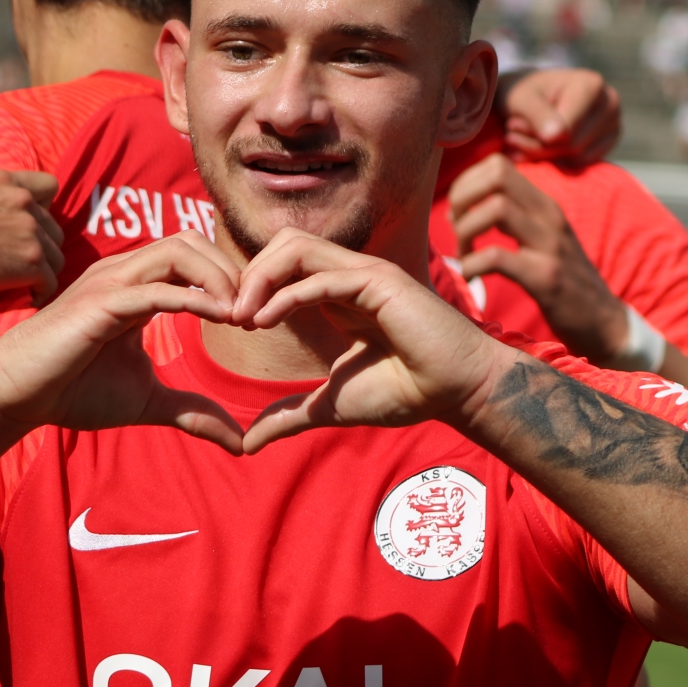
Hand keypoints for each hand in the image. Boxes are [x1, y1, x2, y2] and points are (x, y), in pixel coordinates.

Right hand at [0, 169, 65, 301]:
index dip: (44, 209)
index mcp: (6, 183)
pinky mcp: (31, 263)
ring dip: (41, 274)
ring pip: (57, 259)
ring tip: (21, 286)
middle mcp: (24, 203)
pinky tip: (23, 299)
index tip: (29, 227)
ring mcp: (31, 233)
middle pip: (55, 231)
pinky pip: (50, 283)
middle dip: (42, 249)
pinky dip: (39, 294)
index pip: (49, 186)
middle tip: (20, 266)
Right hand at [0, 232, 243, 450]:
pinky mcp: (99, 303)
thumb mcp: (147, 402)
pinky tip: (219, 317)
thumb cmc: (72, 390)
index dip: (230, 280)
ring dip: (218, 278)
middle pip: (192, 241)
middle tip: (254, 313)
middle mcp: (124, 274)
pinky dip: (192, 297)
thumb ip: (193, 411)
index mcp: (137, 287)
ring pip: (177, 251)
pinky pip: (155, 288)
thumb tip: (239, 441)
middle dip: (231, 271)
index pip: (194, 256)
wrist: (15, 396)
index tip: (254, 319)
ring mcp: (110, 283)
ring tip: (240, 315)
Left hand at [230, 230, 510, 452]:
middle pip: (283, 244)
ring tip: (243, 317)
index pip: (282, 264)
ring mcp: (366, 274)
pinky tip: (265, 321)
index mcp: (337, 293)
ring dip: (261, 277)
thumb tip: (247, 441)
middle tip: (229, 317)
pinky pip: (323, 276)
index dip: (250, 287)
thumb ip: (289, 416)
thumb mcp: (330, 405)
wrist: (458, 394)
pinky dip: (287, 294)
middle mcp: (349, 275)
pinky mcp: (381, 282)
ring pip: (298, 247)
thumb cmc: (406, 393)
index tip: (231, 324)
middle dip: (248, 275)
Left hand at [446, 153, 627, 362]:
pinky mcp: (546, 277)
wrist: (604, 323)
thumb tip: (463, 208)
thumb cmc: (564, 283)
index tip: (460, 214)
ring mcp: (550, 245)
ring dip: (465, 232)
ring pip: (496, 208)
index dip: (467, 184)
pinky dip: (472, 266)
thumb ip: (513, 217)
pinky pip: (496, 257)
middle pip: (495, 175)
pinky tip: (472, 279)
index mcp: (544, 205)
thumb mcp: (542, 239)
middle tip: (455, 231)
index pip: (498, 164)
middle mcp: (549, 216)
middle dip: (461, 199)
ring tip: (464, 256)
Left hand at [499, 68, 620, 165]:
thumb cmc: (522, 92)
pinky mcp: (608, 141)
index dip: (534, 135)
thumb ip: (537, 115)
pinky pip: (582, 164)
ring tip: (522, 138)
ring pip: (577, 157)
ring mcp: (613, 122)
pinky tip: (540, 146)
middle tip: (512, 135)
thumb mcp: (520, 98)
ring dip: (544, 154)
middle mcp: (610, 102)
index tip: (511, 126)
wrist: (531, 92)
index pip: (567, 131)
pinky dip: (557, 159)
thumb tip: (557, 136)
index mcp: (591, 85)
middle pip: (573, 145)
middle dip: (538, 146)